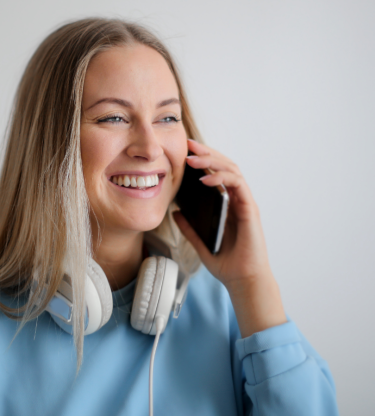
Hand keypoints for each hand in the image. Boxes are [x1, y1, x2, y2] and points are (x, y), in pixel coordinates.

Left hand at [173, 139, 286, 336]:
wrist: (242, 281)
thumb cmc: (226, 262)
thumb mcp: (200, 242)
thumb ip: (189, 227)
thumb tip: (176, 211)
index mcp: (226, 204)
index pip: (216, 173)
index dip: (203, 160)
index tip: (184, 151)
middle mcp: (237, 199)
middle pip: (224, 166)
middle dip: (206, 152)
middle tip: (188, 144)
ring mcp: (244, 203)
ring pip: (232, 170)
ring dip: (212, 160)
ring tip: (192, 158)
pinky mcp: (249, 209)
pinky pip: (237, 185)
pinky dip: (221, 178)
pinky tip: (205, 178)